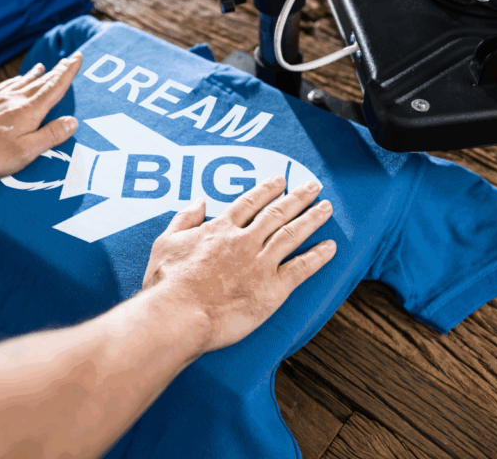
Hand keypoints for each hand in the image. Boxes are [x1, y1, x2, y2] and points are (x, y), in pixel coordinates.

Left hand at [0, 53, 82, 179]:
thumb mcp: (27, 151)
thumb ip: (50, 135)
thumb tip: (72, 121)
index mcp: (29, 110)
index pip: (54, 87)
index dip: (67, 72)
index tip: (77, 58)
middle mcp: (15, 99)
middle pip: (40, 81)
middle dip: (56, 70)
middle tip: (68, 59)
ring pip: (23, 82)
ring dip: (36, 74)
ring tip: (43, 67)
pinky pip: (6, 86)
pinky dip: (16, 80)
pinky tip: (15, 81)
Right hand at [142, 176, 336, 353]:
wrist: (178, 315)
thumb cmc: (167, 283)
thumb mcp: (166, 242)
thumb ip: (184, 219)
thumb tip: (199, 202)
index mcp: (220, 229)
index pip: (248, 203)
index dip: (266, 190)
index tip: (281, 180)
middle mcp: (244, 241)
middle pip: (276, 214)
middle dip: (297, 198)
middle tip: (313, 186)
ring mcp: (260, 264)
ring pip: (292, 234)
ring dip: (312, 219)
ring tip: (326, 208)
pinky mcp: (272, 289)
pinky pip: (301, 268)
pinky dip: (318, 257)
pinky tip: (331, 247)